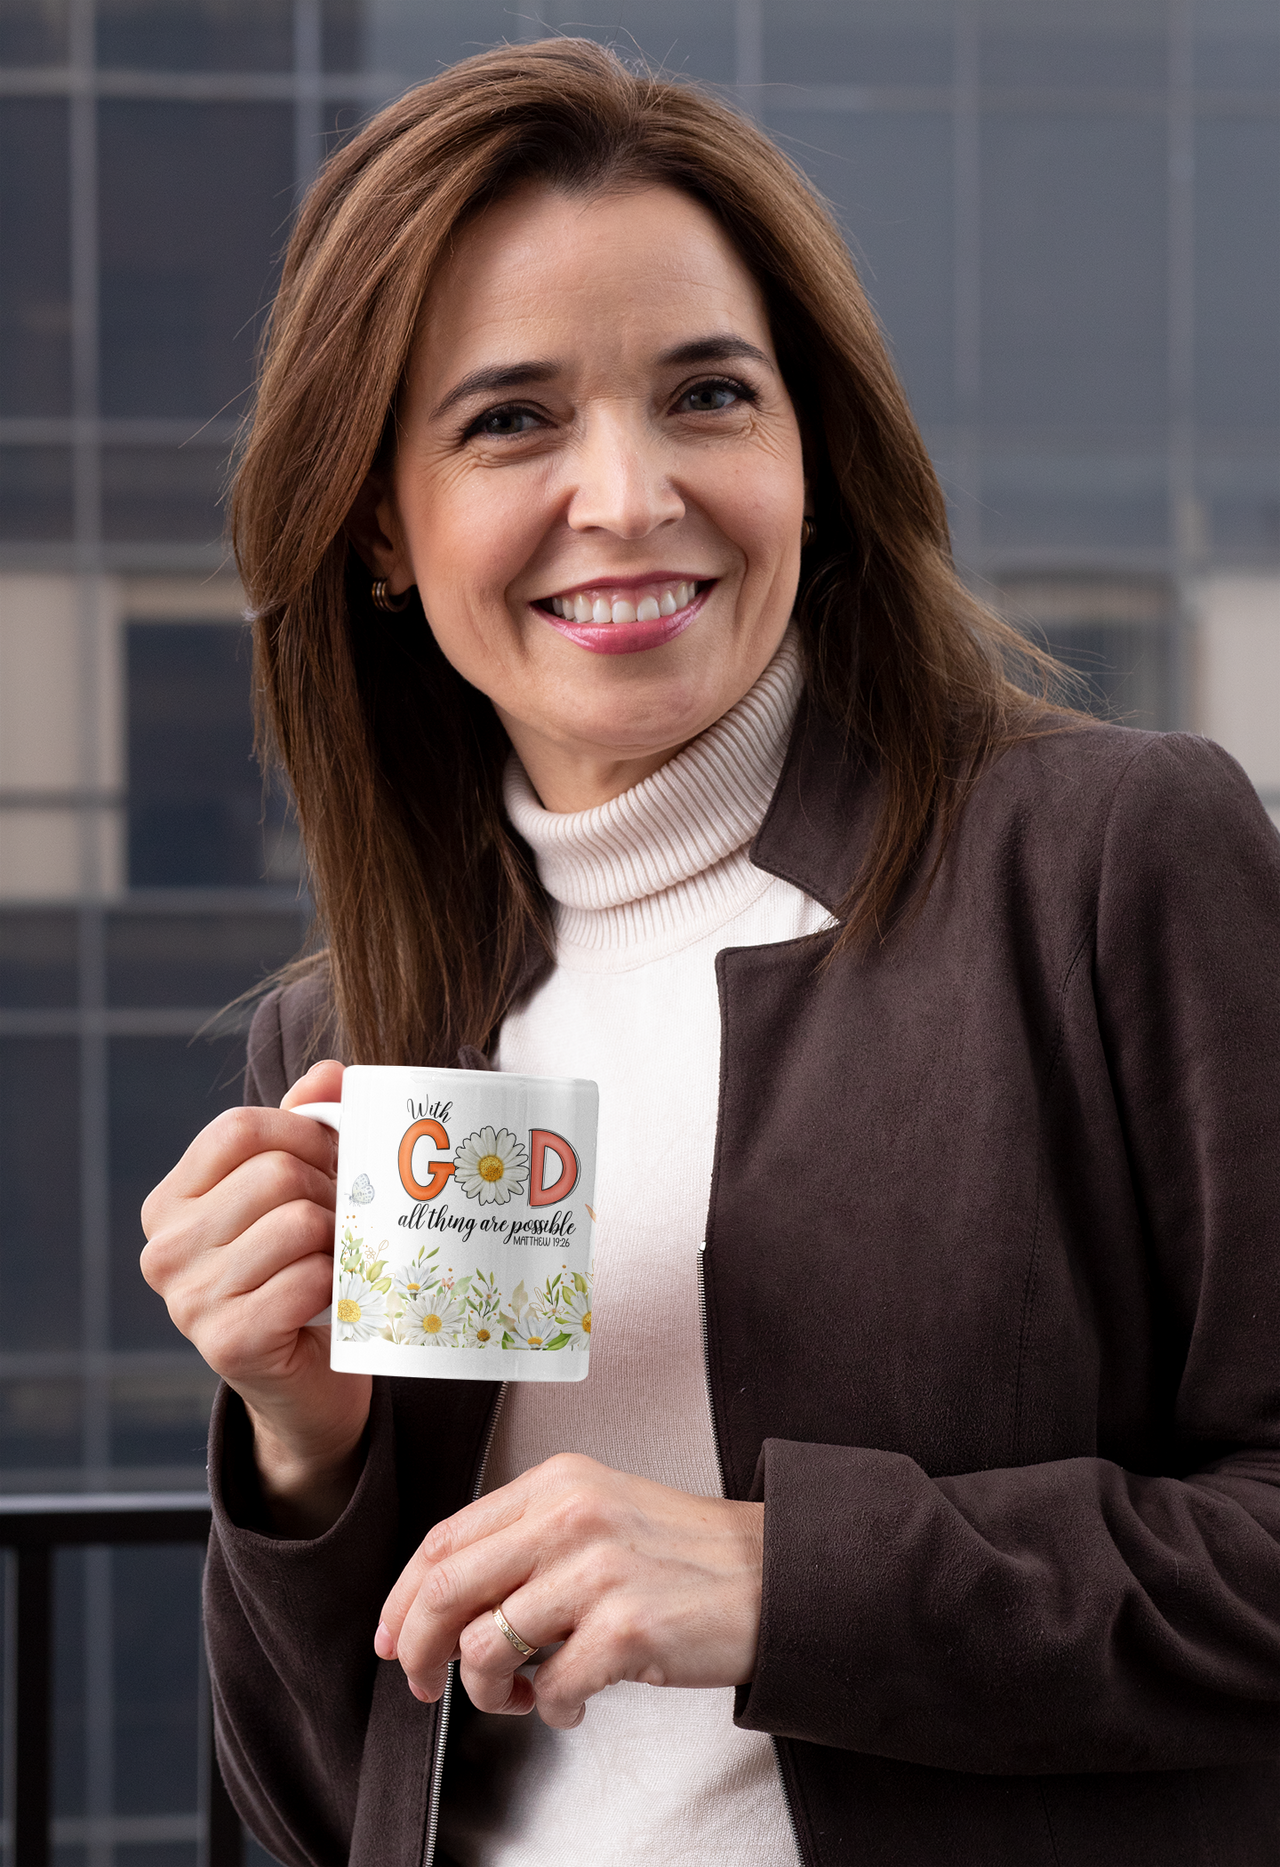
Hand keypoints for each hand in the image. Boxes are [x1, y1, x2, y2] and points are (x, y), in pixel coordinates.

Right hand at [140, 1059, 371, 1533]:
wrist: (307, 1386)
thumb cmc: (301, 1275)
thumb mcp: (298, 1194)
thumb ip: (306, 1127)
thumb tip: (330, 1072)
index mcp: (172, 1203)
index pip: (239, 1127)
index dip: (306, 1131)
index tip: (337, 1159)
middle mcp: (165, 1250)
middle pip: (276, 1172)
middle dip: (333, 1188)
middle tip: (350, 1218)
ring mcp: (188, 1301)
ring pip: (298, 1222)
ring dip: (340, 1237)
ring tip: (342, 1256)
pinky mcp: (228, 1343)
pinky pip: (308, 1278)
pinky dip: (338, 1282)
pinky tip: (336, 1297)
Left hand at [374, 1453, 763, 1727]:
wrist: (772, 1574)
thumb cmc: (682, 1553)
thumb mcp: (597, 1513)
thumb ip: (525, 1539)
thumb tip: (444, 1604)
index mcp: (557, 1482)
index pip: (447, 1539)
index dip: (403, 1597)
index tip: (391, 1637)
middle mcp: (572, 1516)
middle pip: (448, 1590)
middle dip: (419, 1650)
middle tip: (424, 1684)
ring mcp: (599, 1571)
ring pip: (488, 1647)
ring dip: (490, 1692)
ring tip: (522, 1694)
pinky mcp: (628, 1628)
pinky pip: (552, 1689)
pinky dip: (552, 1711)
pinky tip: (573, 1702)